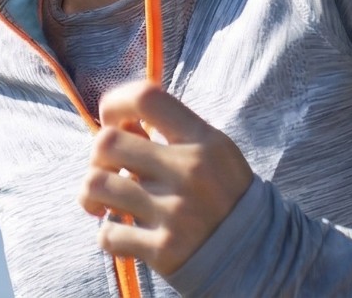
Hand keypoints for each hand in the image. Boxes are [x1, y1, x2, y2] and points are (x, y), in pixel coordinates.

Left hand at [80, 79, 253, 276]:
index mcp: (203, 142)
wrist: (260, 255)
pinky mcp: (164, 250)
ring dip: (91, 194)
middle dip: (97, 156)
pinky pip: (108, 234)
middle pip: (107, 142)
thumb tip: (119, 123)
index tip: (112, 120)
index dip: (115, 103)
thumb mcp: (213, 153)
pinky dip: (108, 235)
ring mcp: (175, 212)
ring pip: (96, 185)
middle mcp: (189, 172)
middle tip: (109, 171)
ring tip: (103, 203)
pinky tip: (122, 234)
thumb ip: (171, 134)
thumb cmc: (225, 196)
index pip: (146, 97)